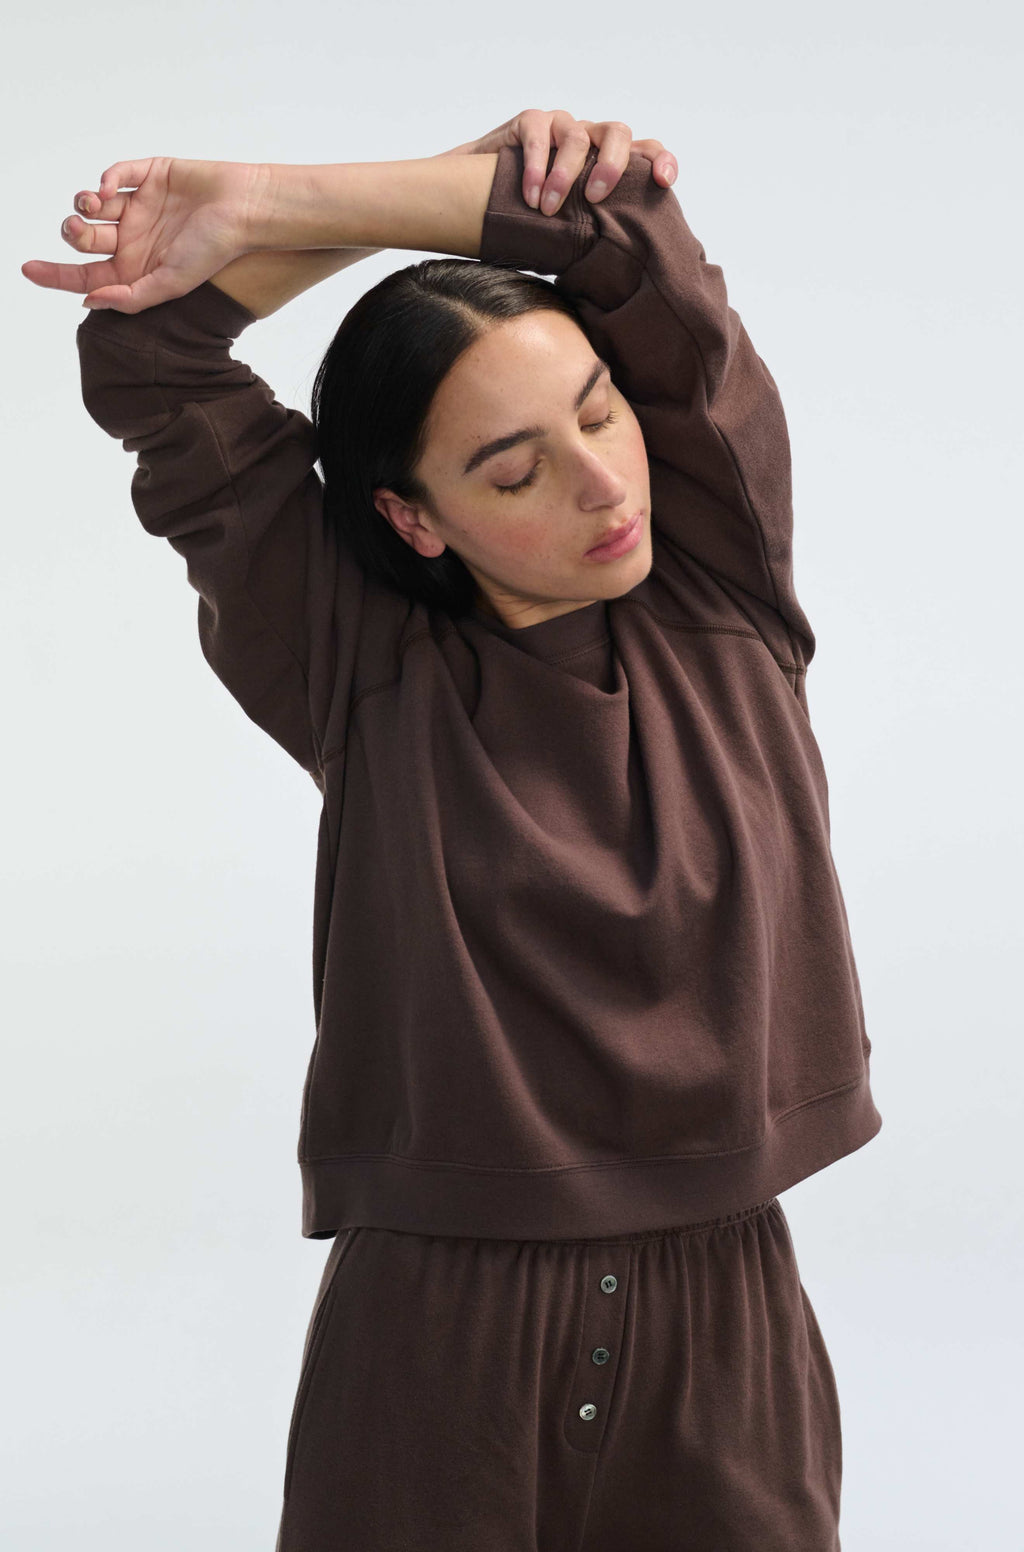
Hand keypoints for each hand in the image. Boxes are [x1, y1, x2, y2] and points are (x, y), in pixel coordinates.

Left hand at [20, 156, 271, 312]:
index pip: (86, 275)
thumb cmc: (213, 251)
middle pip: (85, 239)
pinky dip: (105, 178)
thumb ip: (130, 298)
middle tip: (78, 230)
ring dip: (83, 204)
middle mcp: (134, 239)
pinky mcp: (149, 175)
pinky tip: (107, 189)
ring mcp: (141, 206)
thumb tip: (88, 300)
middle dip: (73, 233)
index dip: (55, 274)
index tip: (28, 269)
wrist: (243, 209)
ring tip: (91, 205)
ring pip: (94, 205)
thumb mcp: (170, 285)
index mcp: (136, 269)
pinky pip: (117, 173)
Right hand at [439, 108, 676, 216]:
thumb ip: (595, 233)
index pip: (645, 150)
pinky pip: (539, 136)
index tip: (664, 182)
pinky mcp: (529, 122)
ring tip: (548, 208)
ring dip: (565, 176)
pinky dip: (536, 167)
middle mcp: (589, 138)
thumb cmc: (532, 220)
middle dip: (612, 164)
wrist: (478, 200)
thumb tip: (622, 274)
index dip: (660, 160)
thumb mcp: (570, 228)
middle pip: (617, 133)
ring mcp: (559, 126)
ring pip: (577, 137)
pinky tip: (530, 196)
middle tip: (596, 197)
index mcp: (607, 161)